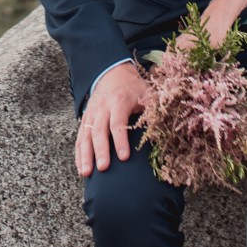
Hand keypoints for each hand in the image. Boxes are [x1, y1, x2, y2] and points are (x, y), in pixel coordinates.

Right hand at [74, 61, 147, 178]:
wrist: (112, 73)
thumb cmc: (133, 88)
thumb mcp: (146, 94)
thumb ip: (154, 110)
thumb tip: (168, 129)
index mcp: (119, 101)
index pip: (117, 122)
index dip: (120, 140)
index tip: (124, 157)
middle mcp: (102, 108)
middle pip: (99, 131)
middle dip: (100, 150)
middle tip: (103, 168)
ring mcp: (91, 114)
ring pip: (85, 135)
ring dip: (85, 155)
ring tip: (86, 173)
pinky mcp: (85, 120)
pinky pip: (79, 138)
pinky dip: (78, 153)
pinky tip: (80, 168)